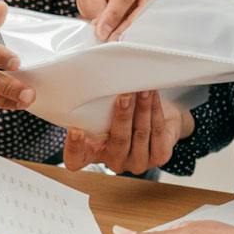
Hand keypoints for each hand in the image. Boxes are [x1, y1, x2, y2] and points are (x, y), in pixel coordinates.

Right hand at [62, 91, 193, 174]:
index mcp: (93, 153)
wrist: (155, 115)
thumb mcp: (102, 108)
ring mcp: (137, 162)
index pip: (76, 160)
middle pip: (118, 142)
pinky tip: (151, 95)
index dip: (74, 148)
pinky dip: (154, 111)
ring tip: (141, 89)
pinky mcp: (159, 156)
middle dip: (122, 117)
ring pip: (140, 135)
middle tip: (123, 96)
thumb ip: (92, 103)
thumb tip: (81, 72)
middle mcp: (114, 161)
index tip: (76, 130)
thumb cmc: (121, 109)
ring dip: (141, 109)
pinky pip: (157, 132)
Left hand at [76, 0, 166, 40]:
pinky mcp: (163, 9)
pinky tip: (129, 43)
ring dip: (136, 33)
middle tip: (113, 42)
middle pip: (146, 6)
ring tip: (119, 45)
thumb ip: (100, 12)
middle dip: (129, 27)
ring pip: (153, 17)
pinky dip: (141, 35)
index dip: (114, 15)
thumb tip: (105, 33)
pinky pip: (155, 24)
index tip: (102, 33)